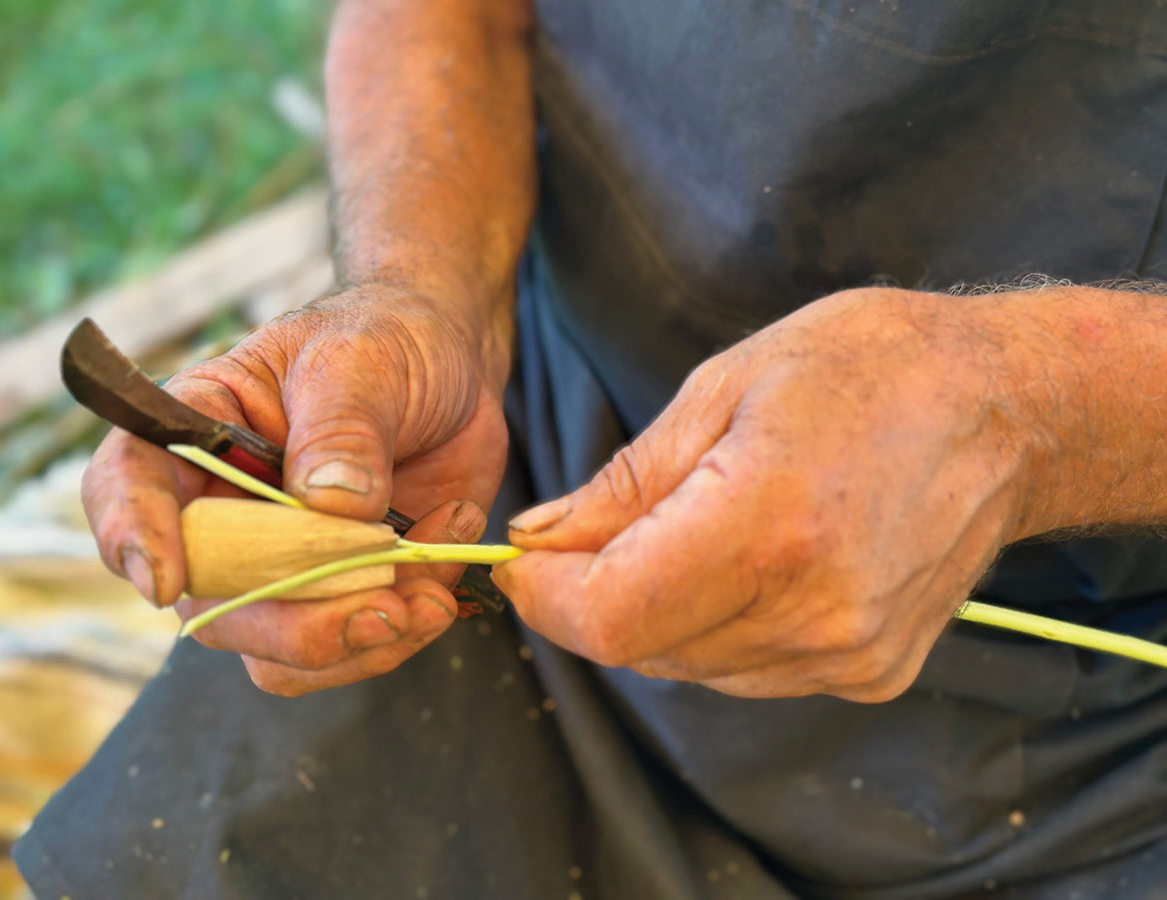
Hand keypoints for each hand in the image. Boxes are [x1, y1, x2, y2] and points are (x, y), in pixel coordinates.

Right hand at [82, 284, 509, 694]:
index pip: (129, 483)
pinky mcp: (343, 590)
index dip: (132, 536)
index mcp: (200, 432)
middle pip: (210, 600)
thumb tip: (328, 505)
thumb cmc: (386, 342)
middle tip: (379, 610)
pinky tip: (442, 580)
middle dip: (291, 624)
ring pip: (277, 651)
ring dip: (354, 647)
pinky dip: (401, 635)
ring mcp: (282, 562)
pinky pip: (349, 653)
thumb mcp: (362, 362)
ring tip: (426, 602)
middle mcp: (225, 511)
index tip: (162, 581)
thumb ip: (343, 429)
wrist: (451, 364)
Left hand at [494, 287, 1048, 701]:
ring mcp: (849, 652)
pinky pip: (749, 670)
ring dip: (657, 613)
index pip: (612, 618)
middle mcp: (813, 611)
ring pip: (690, 667)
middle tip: (598, 531)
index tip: (523, 563)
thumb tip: (541, 541)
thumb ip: (624, 484)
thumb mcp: (724, 388)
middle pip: (642, 649)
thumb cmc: (865, 368)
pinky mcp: (872, 671)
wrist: (1005, 408)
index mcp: (768, 525)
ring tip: (691, 529)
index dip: (547, 599)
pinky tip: (749, 562)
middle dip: (594, 597)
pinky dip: (718, 627)